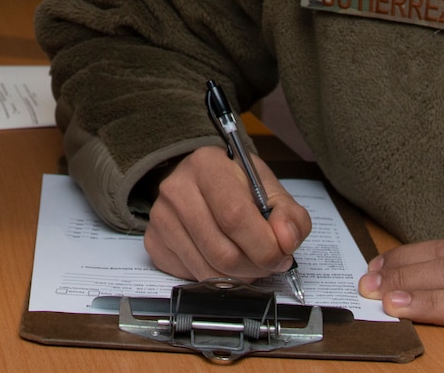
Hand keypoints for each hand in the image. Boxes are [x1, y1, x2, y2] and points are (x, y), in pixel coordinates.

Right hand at [143, 146, 313, 282]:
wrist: (199, 183)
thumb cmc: (235, 185)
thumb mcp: (268, 189)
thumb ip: (289, 215)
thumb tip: (286, 240)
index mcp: (207, 165)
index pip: (235, 216)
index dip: (264, 245)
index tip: (282, 254)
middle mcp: (176, 189)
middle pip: (222, 252)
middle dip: (255, 267)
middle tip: (269, 263)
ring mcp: (161, 218)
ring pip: (208, 272)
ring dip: (239, 278)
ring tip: (249, 261)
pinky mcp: (154, 243)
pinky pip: (191, 277)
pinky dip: (215, 279)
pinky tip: (222, 260)